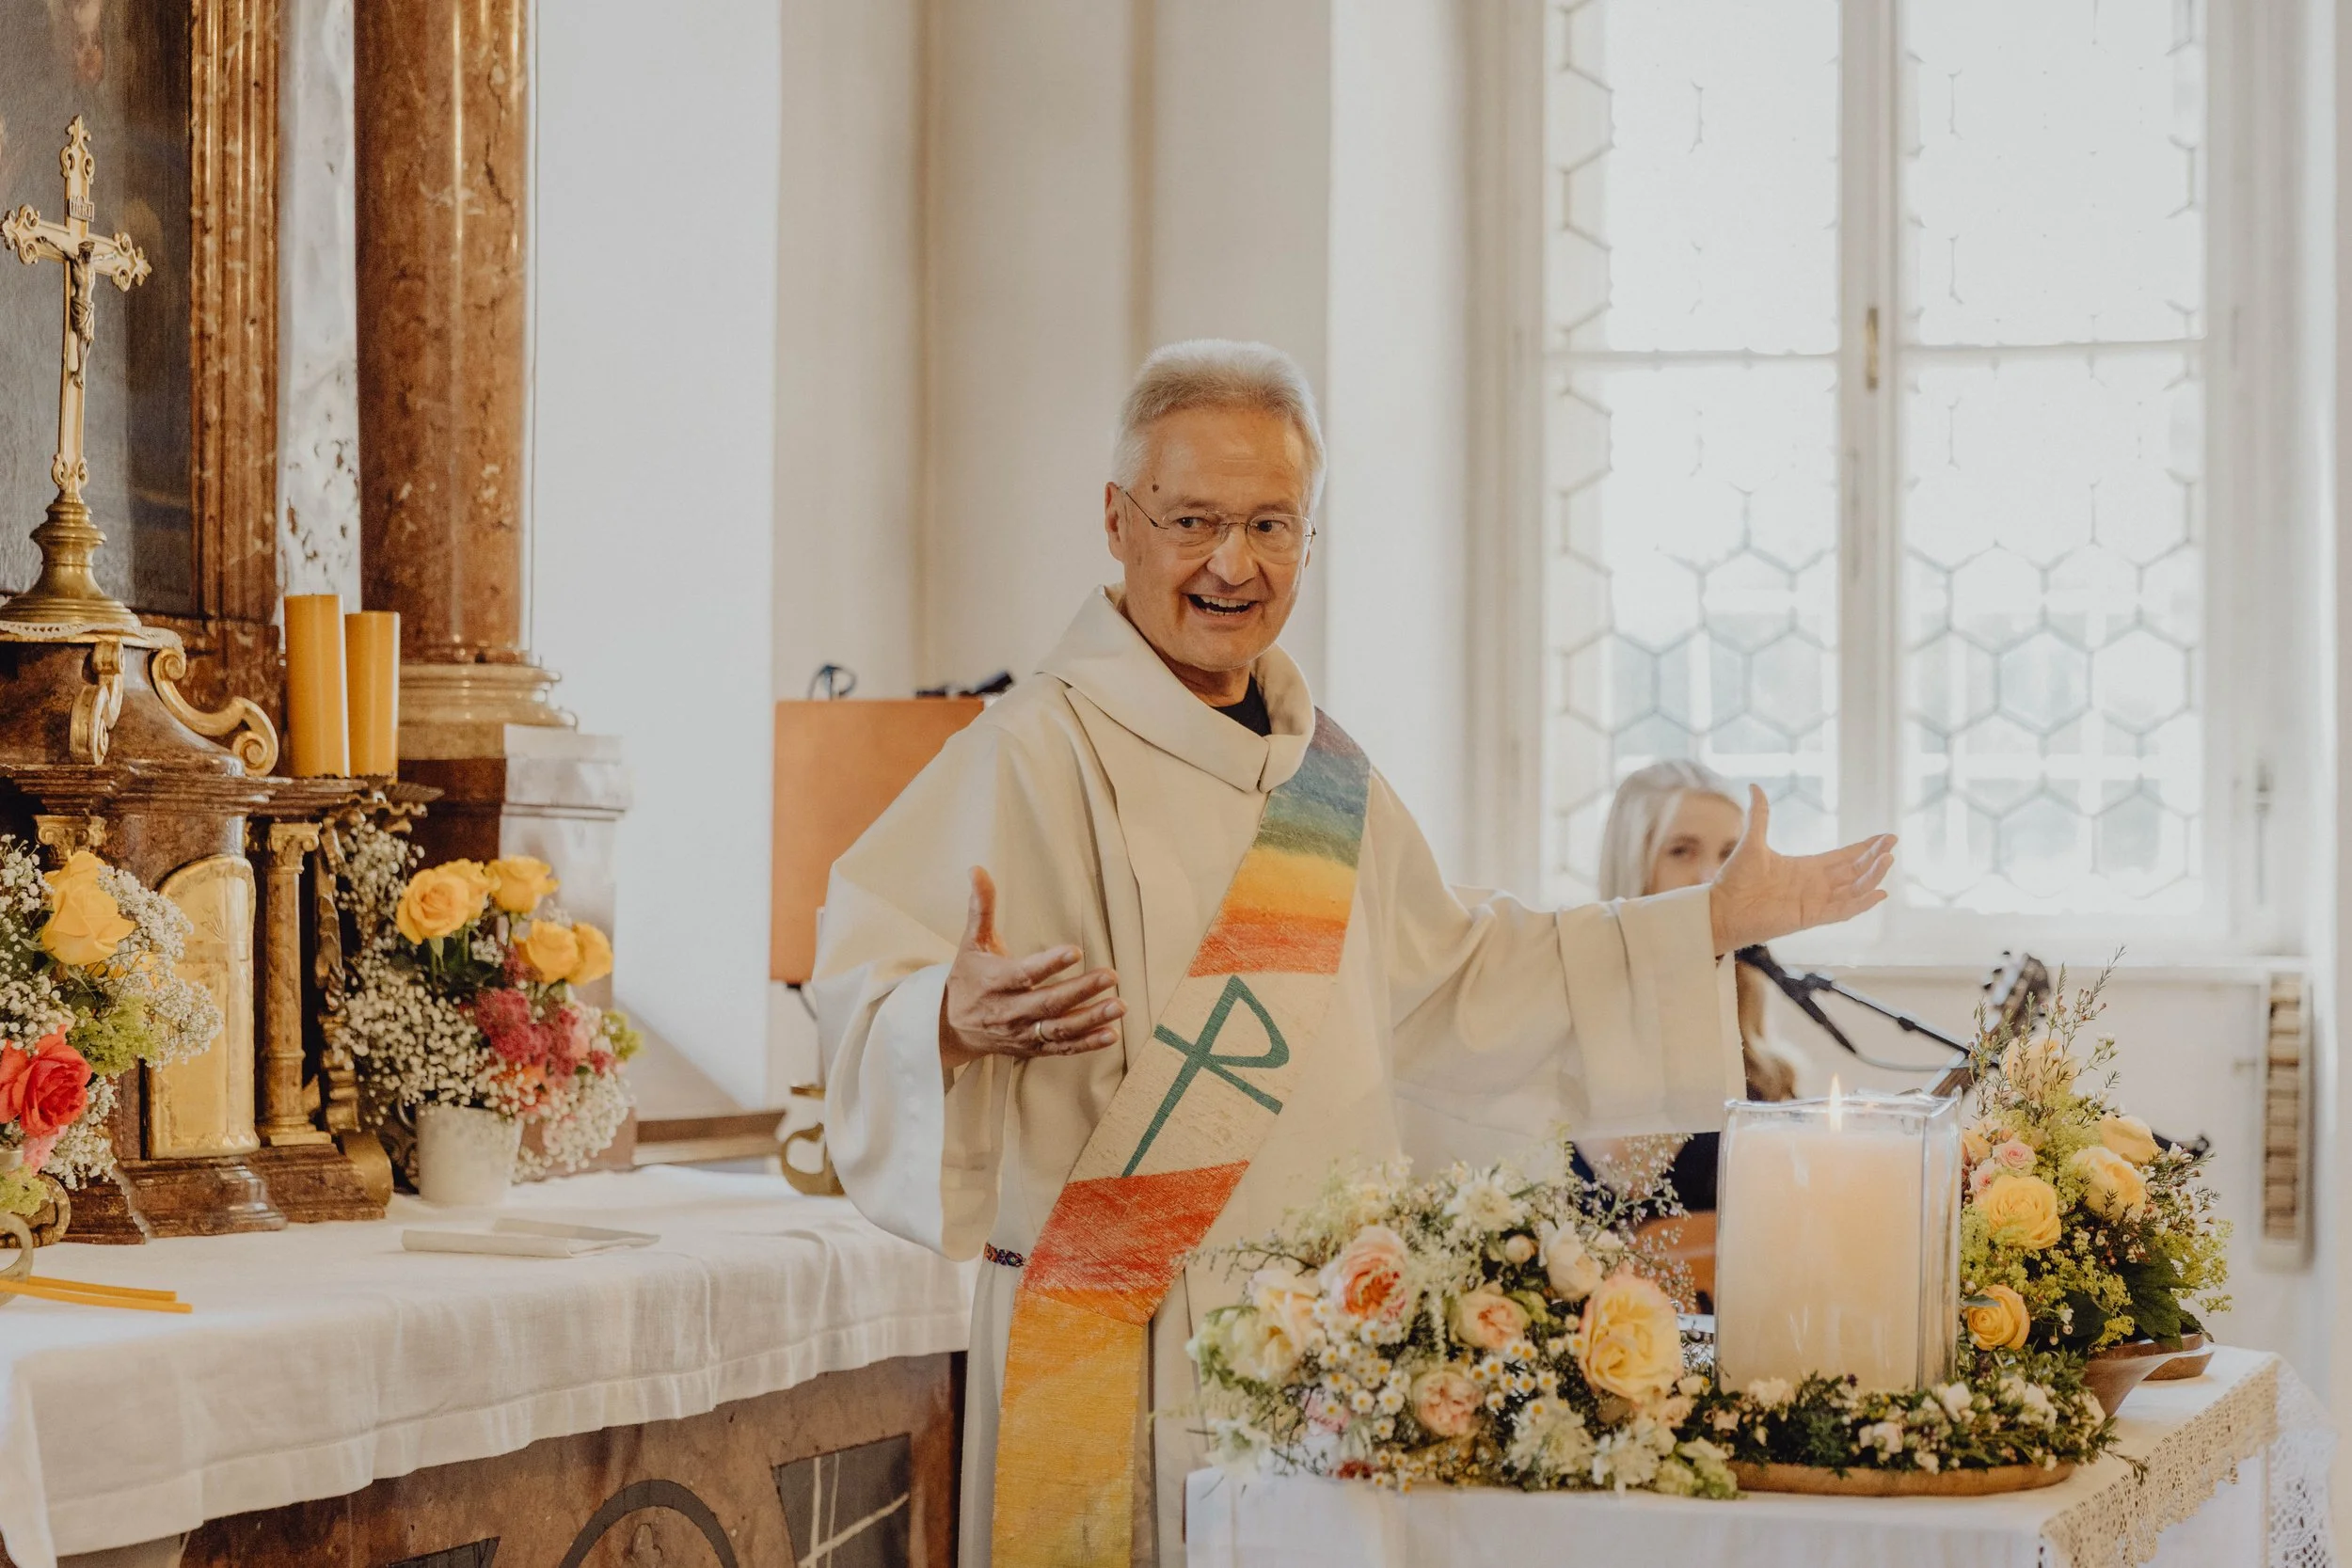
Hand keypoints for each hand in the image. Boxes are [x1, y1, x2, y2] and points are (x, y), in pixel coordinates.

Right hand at [939, 867, 1124, 1072]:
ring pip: (1060, 1028)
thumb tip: (977, 870)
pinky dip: (1087, 1043)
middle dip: (1081, 990)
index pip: (1025, 973)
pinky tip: (1111, 1033)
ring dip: (1092, 1018)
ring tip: (1120, 1005)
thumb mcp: (971, 942)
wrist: (951, 1027)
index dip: (1050, 964)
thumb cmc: (967, 978)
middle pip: (1049, 1002)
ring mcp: (1022, 1033)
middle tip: (1110, 975)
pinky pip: (1062, 1048)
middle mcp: (1010, 1011)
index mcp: (995, 982)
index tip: (1075, 951)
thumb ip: (981, 907)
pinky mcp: (1032, 1048)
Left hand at [1708, 786, 1894, 954]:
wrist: (1720, 908)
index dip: (1864, 848)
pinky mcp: (1809, 917)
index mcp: (1805, 868)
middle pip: (1854, 871)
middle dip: (1874, 858)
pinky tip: (1878, 893)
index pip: (1844, 857)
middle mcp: (1815, 886)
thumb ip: (1760, 815)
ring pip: (1853, 890)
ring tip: (1889, 860)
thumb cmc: (1734, 880)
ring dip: (1871, 876)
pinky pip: (1842, 911)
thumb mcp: (1752, 842)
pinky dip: (1861, 903)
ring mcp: (1814, 902)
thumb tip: (1755, 785)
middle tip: (1893, 843)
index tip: (1885, 837)